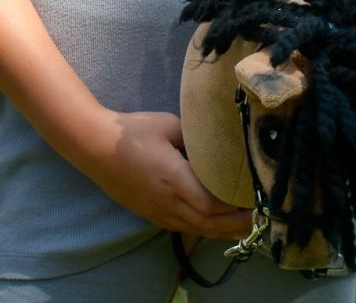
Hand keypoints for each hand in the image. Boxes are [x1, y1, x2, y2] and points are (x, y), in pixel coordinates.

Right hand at [81, 111, 252, 239]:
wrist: (95, 147)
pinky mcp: (151, 214)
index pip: (210, 203)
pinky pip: (183, 227)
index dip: (234, 207)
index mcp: (173, 178)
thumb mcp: (169, 125)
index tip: (254, 199)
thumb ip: (195, 137)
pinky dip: (204, 229)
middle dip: (236, 225)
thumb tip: (217, 146)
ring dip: (222, 231)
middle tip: (260, 219)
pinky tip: (216, 225)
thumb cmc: (133, 132)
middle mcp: (168, 201)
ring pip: (196, 229)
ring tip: (245, 226)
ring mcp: (158, 211)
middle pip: (208, 223)